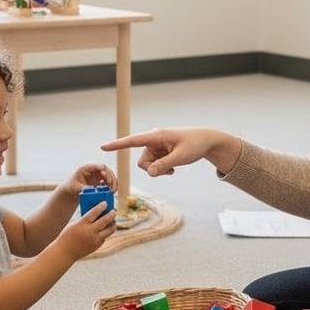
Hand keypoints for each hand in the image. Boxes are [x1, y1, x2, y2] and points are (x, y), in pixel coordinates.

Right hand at [57, 202, 116, 259]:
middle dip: (111, 214)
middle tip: (114, 211)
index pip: (94, 213)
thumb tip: (98, 213)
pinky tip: (105, 229)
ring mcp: (95, 240)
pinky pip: (105, 237)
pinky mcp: (97, 245)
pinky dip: (106, 232)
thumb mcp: (75, 224)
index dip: (101, 207)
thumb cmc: (68, 235)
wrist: (66, 252)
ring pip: (109, 230)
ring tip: (113, 221)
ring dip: (113, 224)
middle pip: (105, 221)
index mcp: (82, 224)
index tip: (105, 203)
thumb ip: (85, 219)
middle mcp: (90, 232)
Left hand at [62, 163, 117, 196]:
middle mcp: (93, 170)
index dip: (102, 169)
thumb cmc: (71, 187)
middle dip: (109, 178)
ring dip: (113, 183)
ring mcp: (98, 175)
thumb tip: (94, 191)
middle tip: (109, 186)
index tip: (104, 174)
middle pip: (106, 170)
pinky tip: (110, 192)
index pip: (97, 165)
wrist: (71, 191)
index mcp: (86, 168)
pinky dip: (111, 186)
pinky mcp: (100, 180)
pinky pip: (109, 182)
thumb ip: (85, 189)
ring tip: (112, 191)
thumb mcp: (76, 188)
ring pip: (109, 176)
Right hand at [101, 127, 240, 176]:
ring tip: (174, 168)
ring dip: (159, 170)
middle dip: (153, 169)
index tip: (103, 147)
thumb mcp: (181, 157)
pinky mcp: (160, 151)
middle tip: (170, 170)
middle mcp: (153, 140)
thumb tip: (149, 173)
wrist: (207, 142)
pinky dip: (162, 169)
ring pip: (148, 165)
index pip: (133, 141)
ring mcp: (156, 146)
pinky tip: (173, 167)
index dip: (117, 145)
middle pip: (142, 161)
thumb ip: (164, 165)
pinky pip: (154, 165)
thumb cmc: (195, 145)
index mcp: (156, 136)